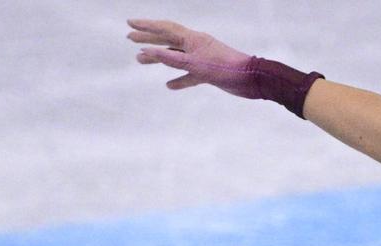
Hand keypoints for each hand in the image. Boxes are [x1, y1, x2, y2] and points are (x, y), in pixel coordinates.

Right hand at [128, 18, 255, 95]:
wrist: (251, 80)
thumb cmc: (224, 68)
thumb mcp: (194, 64)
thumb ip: (171, 59)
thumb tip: (147, 50)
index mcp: (192, 39)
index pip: (164, 29)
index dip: (146, 26)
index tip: (129, 24)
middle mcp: (196, 46)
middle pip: (168, 40)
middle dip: (148, 38)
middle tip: (130, 38)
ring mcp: (202, 59)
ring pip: (176, 57)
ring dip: (159, 58)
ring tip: (140, 60)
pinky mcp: (208, 73)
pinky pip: (189, 75)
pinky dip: (179, 79)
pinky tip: (169, 85)